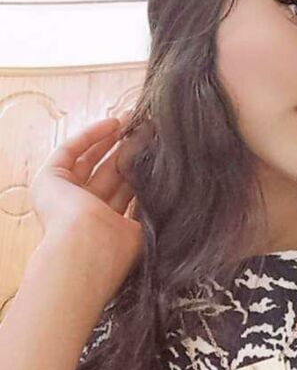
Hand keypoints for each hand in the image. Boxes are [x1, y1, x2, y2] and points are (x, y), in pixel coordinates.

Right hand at [30, 113, 143, 305]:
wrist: (86, 248)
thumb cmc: (117, 246)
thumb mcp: (142, 228)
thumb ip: (151, 211)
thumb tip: (174, 195)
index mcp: (104, 229)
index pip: (124, 194)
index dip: (140, 172)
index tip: (158, 153)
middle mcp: (81, 213)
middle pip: (110, 173)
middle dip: (129, 151)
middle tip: (150, 130)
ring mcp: (62, 196)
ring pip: (91, 160)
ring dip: (113, 139)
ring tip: (136, 121)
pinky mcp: (49, 180)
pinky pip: (70, 151)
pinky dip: (91, 136)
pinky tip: (114, 123)